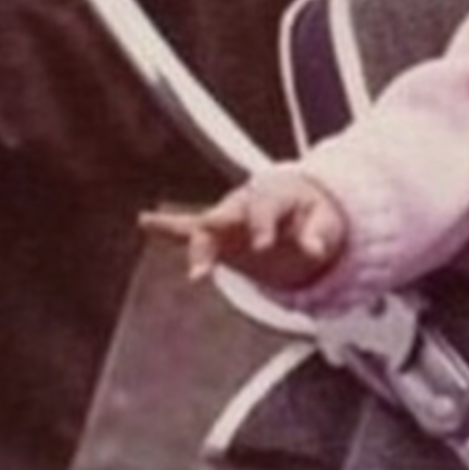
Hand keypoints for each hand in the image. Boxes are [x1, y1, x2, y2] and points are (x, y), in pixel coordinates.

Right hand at [140, 171, 347, 289]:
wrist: (299, 207)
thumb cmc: (312, 214)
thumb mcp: (324, 220)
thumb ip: (317, 235)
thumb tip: (316, 251)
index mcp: (274, 194)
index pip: (265, 208)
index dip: (263, 226)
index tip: (263, 246)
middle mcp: (245, 203)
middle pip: (227, 213)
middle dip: (218, 224)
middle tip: (212, 233)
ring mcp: (226, 217)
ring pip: (204, 229)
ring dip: (198, 250)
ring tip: (195, 275)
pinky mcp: (215, 233)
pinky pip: (185, 229)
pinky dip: (165, 227)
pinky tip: (145, 221)